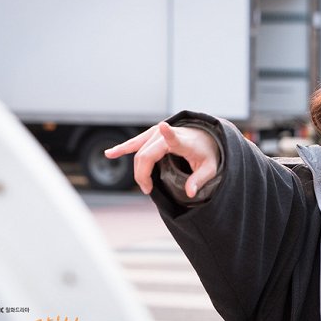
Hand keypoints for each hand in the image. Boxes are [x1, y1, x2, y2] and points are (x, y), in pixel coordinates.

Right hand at [104, 121, 218, 197]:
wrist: (204, 137)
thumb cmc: (207, 153)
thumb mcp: (210, 168)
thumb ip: (199, 180)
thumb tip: (190, 193)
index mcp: (183, 140)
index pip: (175, 137)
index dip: (168, 133)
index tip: (164, 127)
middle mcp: (167, 134)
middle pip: (146, 155)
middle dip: (143, 175)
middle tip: (149, 190)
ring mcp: (157, 133)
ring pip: (139, 152)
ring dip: (138, 170)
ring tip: (144, 186)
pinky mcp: (151, 134)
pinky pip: (134, 142)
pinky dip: (123, 148)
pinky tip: (109, 153)